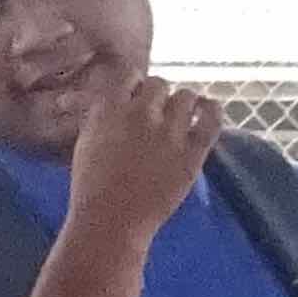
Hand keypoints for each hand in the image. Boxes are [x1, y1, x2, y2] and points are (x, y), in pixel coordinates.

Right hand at [62, 71, 223, 255]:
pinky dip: (211, 109)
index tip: (136, 94)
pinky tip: (206, 109)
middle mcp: (141, 114)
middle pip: (159, 84)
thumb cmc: (91, 188)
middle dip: (156, 96)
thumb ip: (103, 116)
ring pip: (185, 96)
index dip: (135, 83)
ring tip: (179, 115)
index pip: (128, 74)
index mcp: (110, 110)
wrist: (111, 222)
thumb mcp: (86, 141)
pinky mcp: (192, 152)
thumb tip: (120, 100)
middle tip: (156, 113)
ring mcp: (169, 132)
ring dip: (181, 103)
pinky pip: (211, 118)